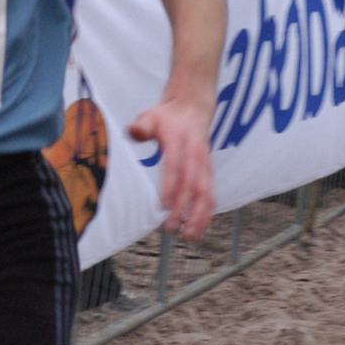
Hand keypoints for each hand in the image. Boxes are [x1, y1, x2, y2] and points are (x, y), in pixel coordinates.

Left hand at [128, 94, 216, 241]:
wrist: (193, 107)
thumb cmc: (167, 116)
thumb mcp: (151, 115)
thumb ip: (142, 125)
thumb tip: (133, 131)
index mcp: (180, 141)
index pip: (176, 166)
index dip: (171, 186)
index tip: (164, 205)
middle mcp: (196, 154)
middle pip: (193, 185)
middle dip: (184, 209)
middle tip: (171, 229)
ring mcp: (205, 164)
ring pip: (207, 193)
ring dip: (200, 216)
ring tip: (189, 236)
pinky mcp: (209, 172)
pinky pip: (211, 194)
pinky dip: (207, 214)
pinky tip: (198, 229)